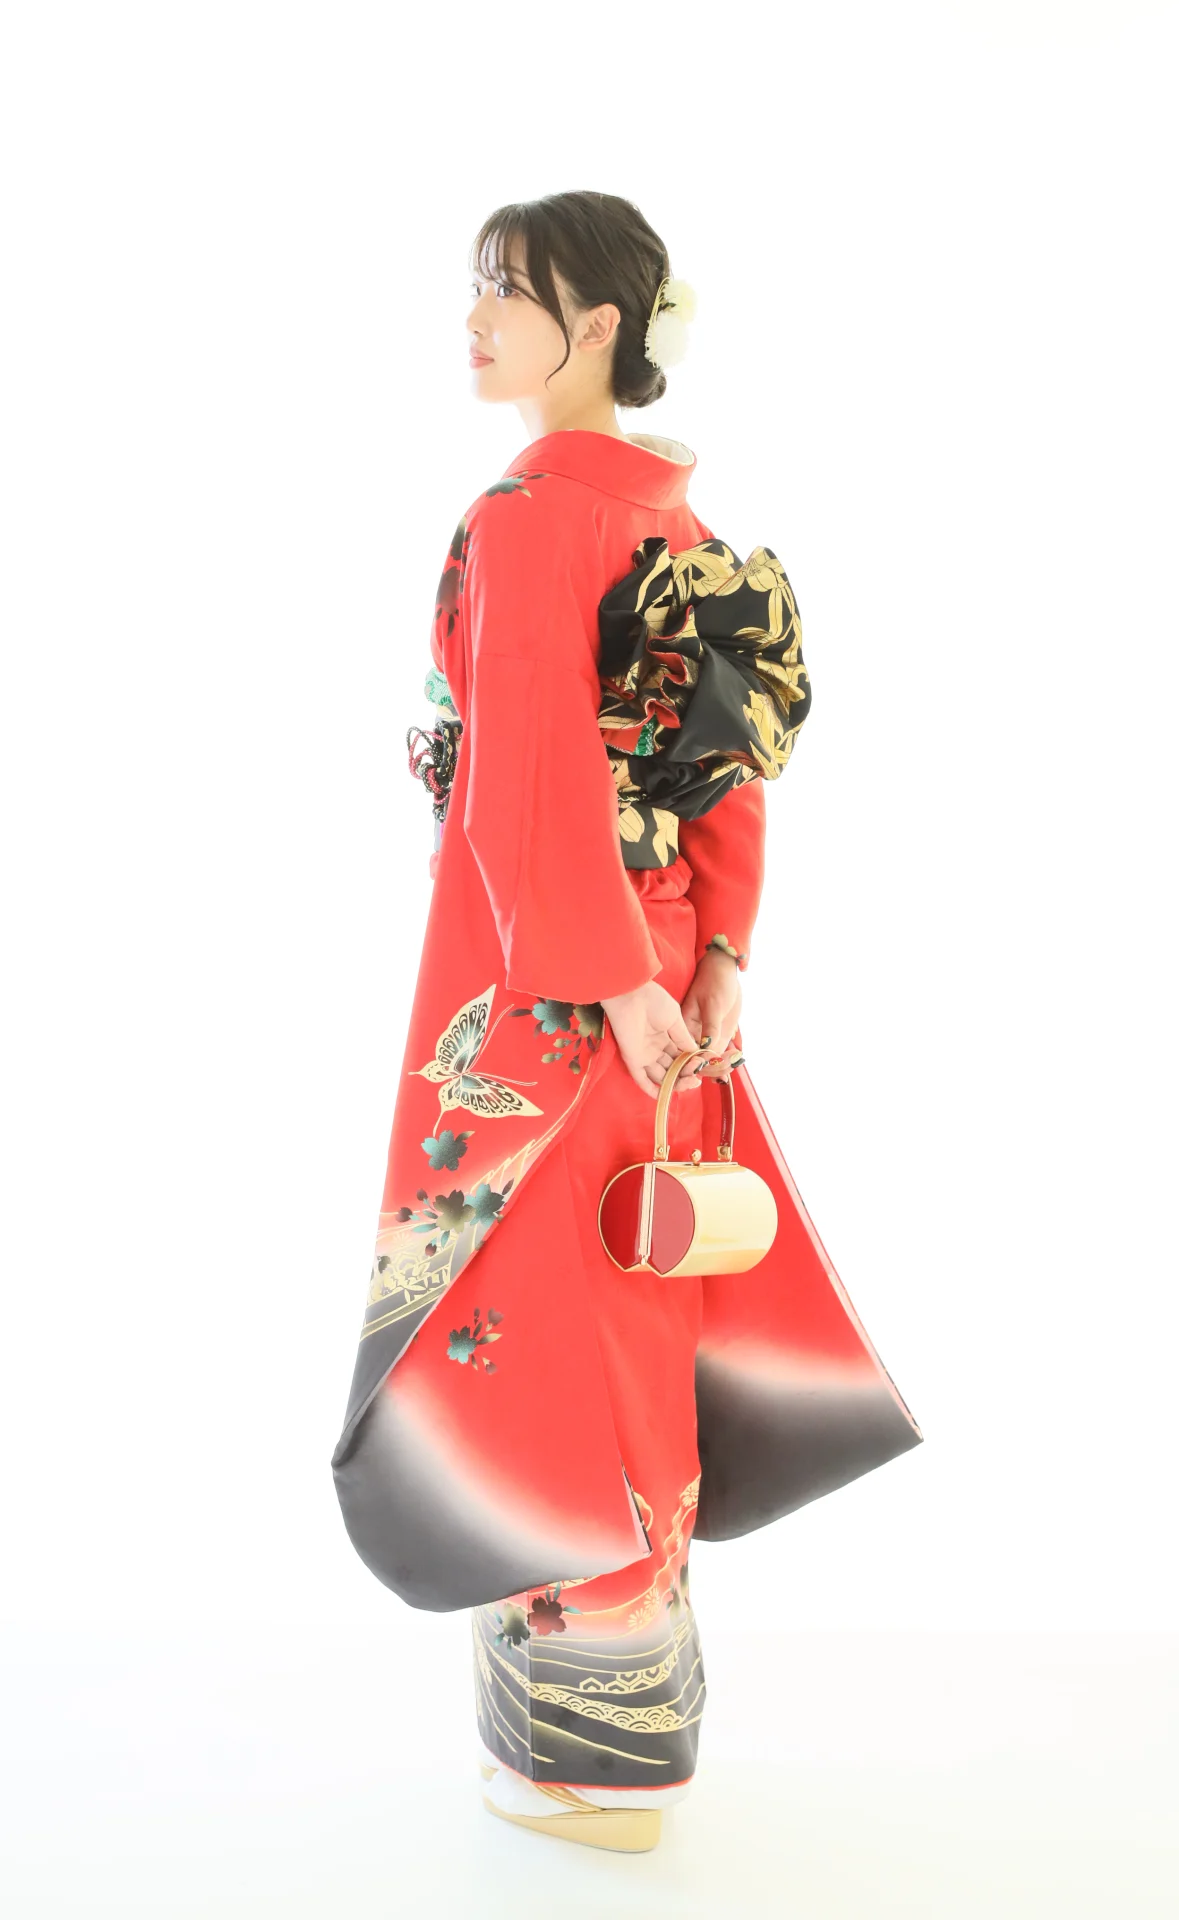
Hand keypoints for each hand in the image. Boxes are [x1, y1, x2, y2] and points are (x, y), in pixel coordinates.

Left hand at [600, 979, 702, 1099]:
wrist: (632, 995)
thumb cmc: (654, 1001)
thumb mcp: (675, 1019)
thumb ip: (684, 1038)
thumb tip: (696, 1053)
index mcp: (666, 1036)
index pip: (680, 1057)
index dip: (691, 1064)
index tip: (702, 1067)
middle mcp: (655, 1048)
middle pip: (672, 1069)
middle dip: (685, 1076)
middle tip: (696, 1079)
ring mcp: (644, 1055)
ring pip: (660, 1076)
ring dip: (674, 1083)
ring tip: (689, 1083)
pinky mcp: (632, 1060)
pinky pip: (641, 1079)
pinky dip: (652, 1090)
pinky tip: (665, 1096)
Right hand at [681, 949, 742, 1059]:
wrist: (724, 969)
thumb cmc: (715, 981)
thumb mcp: (713, 1004)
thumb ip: (710, 1027)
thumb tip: (706, 1051)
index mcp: (682, 1026)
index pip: (685, 1052)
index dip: (697, 1063)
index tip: (712, 1064)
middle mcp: (690, 1034)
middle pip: (696, 1060)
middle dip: (711, 1067)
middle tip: (728, 1065)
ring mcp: (704, 1035)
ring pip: (709, 1059)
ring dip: (720, 1065)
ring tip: (734, 1061)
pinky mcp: (716, 1033)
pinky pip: (718, 1052)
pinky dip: (726, 1059)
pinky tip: (735, 1059)